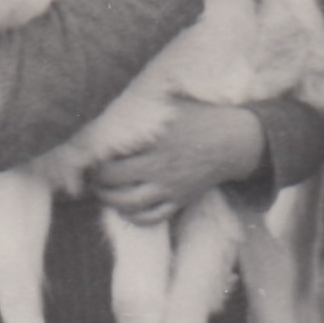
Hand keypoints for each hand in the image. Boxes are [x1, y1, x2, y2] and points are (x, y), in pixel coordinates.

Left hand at [90, 103, 266, 221]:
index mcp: (154, 140)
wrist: (233, 140)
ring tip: (103, 192)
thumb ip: (141, 109)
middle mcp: (159, 165)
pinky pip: (151, 218)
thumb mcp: (170, 104)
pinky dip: (134, 217)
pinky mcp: (179, 200)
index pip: (111, 155)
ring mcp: (170, 186)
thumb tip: (109, 110)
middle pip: (114, 180)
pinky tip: (126, 207)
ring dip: (109, 200)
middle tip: (92, 175)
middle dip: (97, 180)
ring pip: (129, 204)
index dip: (94, 158)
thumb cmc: (199, 117)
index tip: (90, 156)